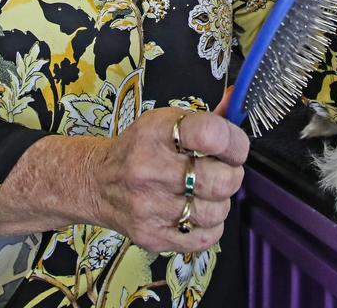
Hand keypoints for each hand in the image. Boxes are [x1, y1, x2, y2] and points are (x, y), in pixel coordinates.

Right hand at [94, 107, 247, 253]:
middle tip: (222, 171)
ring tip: (205, 192)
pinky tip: (195, 212)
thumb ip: (207, 118)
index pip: (211, 135)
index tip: (234, 146)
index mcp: (157, 132)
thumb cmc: (138, 148)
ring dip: (220, 202)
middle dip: (232, 175)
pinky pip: (206, 237)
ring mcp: (150, 207)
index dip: (235, 142)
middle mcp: (150, 169)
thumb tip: (239, 99)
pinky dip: (210, 225)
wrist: (96, 181)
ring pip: (217, 212)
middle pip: (221, 180)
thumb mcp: (166, 122)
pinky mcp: (152, 236)